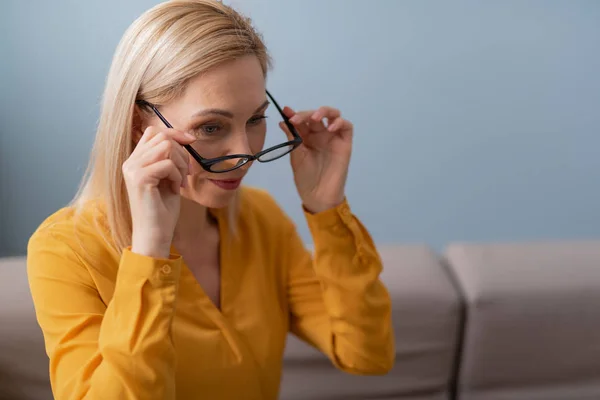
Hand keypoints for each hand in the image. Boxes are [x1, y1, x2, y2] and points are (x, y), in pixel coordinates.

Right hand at [122, 126, 195, 257]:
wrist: (155, 234)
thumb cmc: (163, 209)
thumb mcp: (168, 178)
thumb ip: (169, 158)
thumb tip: (183, 139)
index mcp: (135, 161)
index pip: (153, 132)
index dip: (174, 133)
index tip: (191, 142)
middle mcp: (130, 162)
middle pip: (162, 137)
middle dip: (182, 153)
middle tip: (185, 174)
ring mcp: (132, 169)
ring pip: (166, 147)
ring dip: (180, 164)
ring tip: (180, 182)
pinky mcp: (139, 178)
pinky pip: (167, 164)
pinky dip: (177, 176)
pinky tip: (174, 190)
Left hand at [279, 106, 352, 213]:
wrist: (318, 195)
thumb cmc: (305, 178)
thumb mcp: (296, 156)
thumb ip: (292, 137)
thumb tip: (283, 121)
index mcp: (306, 137)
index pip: (302, 120)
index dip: (294, 114)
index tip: (286, 111)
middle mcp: (320, 134)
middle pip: (315, 116)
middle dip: (305, 114)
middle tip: (296, 120)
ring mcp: (333, 137)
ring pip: (333, 115)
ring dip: (324, 112)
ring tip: (314, 118)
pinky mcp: (345, 143)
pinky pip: (347, 127)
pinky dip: (340, 123)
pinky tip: (330, 128)